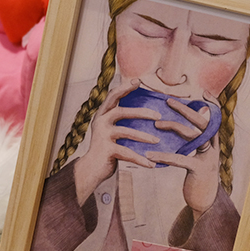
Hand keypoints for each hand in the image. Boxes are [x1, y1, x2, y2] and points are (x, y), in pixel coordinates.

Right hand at [73, 80, 158, 204]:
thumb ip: (119, 120)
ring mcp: (102, 136)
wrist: (91, 169)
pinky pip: (127, 153)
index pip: (112, 96)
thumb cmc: (106, 148)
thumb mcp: (110, 130)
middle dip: (140, 112)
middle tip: (158, 115)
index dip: (124, 88)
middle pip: (121, 111)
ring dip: (143, 136)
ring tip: (157, 141)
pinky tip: (151, 164)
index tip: (138, 81)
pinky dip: (140, 159)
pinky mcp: (106, 150)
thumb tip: (144, 110)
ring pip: (126, 132)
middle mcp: (100, 122)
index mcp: (102, 115)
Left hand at [146, 98, 220, 218]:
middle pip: (202, 121)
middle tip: (168, 100)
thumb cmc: (195, 176)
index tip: (201, 90)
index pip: (215, 116)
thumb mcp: (195, 156)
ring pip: (192, 135)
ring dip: (173, 127)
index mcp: (213, 140)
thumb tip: (175, 125)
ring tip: (156, 125)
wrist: (204, 200)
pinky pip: (181, 159)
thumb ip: (190, 141)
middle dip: (185, 109)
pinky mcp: (200, 170)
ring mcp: (208, 157)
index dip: (210, 102)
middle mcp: (213, 146)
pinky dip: (165, 156)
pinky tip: (151, 155)